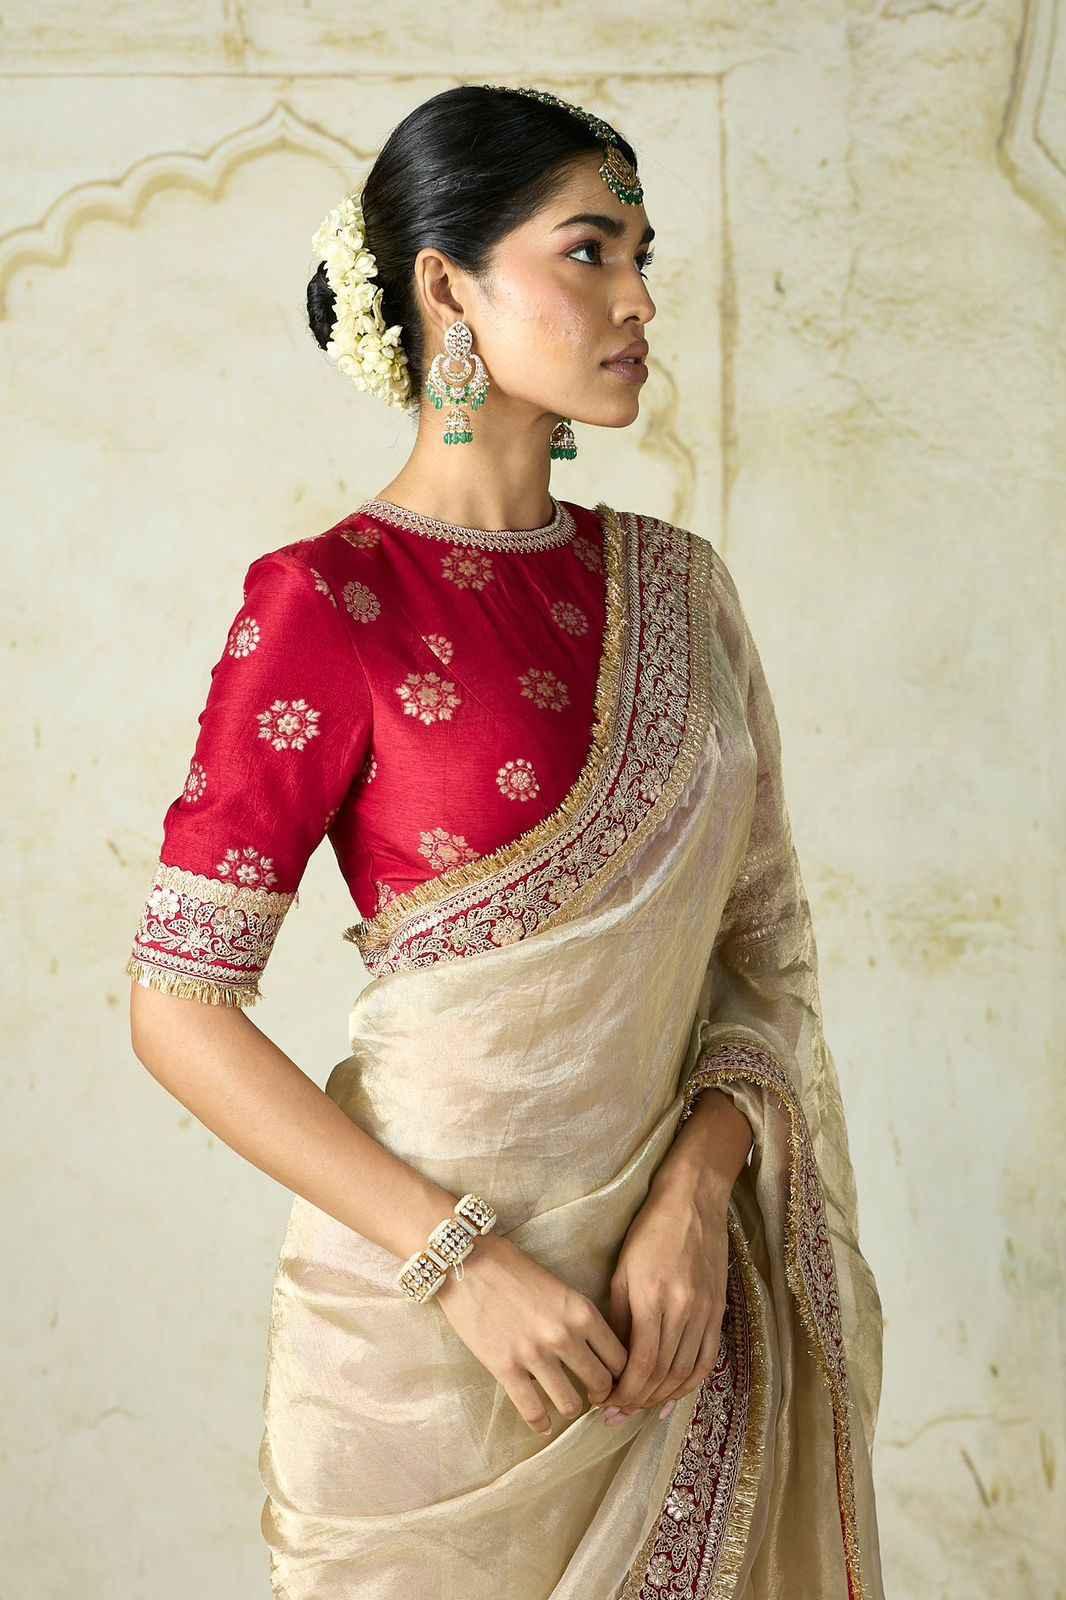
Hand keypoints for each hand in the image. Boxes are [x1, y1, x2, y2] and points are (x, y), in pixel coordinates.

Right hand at [434, 1232, 628, 1436]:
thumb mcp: (559, 1287)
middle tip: (593, 1394)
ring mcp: (534, 1355)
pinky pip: (532, 1410)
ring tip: (566, 1404)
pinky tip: (542, 1424)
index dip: (621, 1373)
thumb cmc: (512, 1267)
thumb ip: (577, 1317)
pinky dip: (540, 1423)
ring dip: (571, 1407)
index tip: (614, 1377)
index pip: (620, 1357)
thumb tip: (591, 1351)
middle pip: (601, 1383)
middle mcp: (564, 1336)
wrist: (466, 1261)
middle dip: (601, 1393)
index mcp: (581, 1311)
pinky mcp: (505, 1368)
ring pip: (570, 1404)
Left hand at [599, 1180, 729, 1422]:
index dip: (624, 1392)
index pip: (642, 1363)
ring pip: (686, 1372)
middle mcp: (683, 1310)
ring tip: (639, 1408)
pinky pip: (707, 1359)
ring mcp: (705, 1312)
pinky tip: (672, 1395)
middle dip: (638, 1401)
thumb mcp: (622, 1271)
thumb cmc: (649, 1232)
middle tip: (617, 1415)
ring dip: (662, 1397)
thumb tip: (610, 1359)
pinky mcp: (719, 1311)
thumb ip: (618, 1317)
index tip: (606, 1403)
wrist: (693, 1203)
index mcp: (653, 1298)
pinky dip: (689, 1383)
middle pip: (663, 1374)